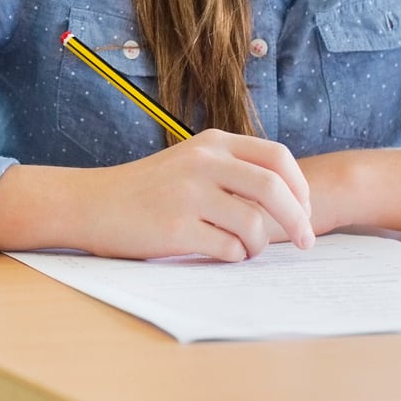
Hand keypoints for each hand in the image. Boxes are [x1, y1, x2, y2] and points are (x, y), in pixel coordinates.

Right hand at [71, 129, 312, 262]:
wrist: (92, 204)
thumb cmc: (147, 190)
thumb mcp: (190, 162)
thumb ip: (233, 170)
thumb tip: (291, 200)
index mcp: (212, 143)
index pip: (277, 157)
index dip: (301, 187)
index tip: (306, 210)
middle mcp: (203, 162)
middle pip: (274, 190)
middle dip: (300, 221)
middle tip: (308, 242)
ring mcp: (188, 195)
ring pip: (254, 225)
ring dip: (258, 245)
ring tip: (244, 249)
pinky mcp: (175, 228)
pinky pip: (228, 249)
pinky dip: (234, 257)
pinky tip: (218, 253)